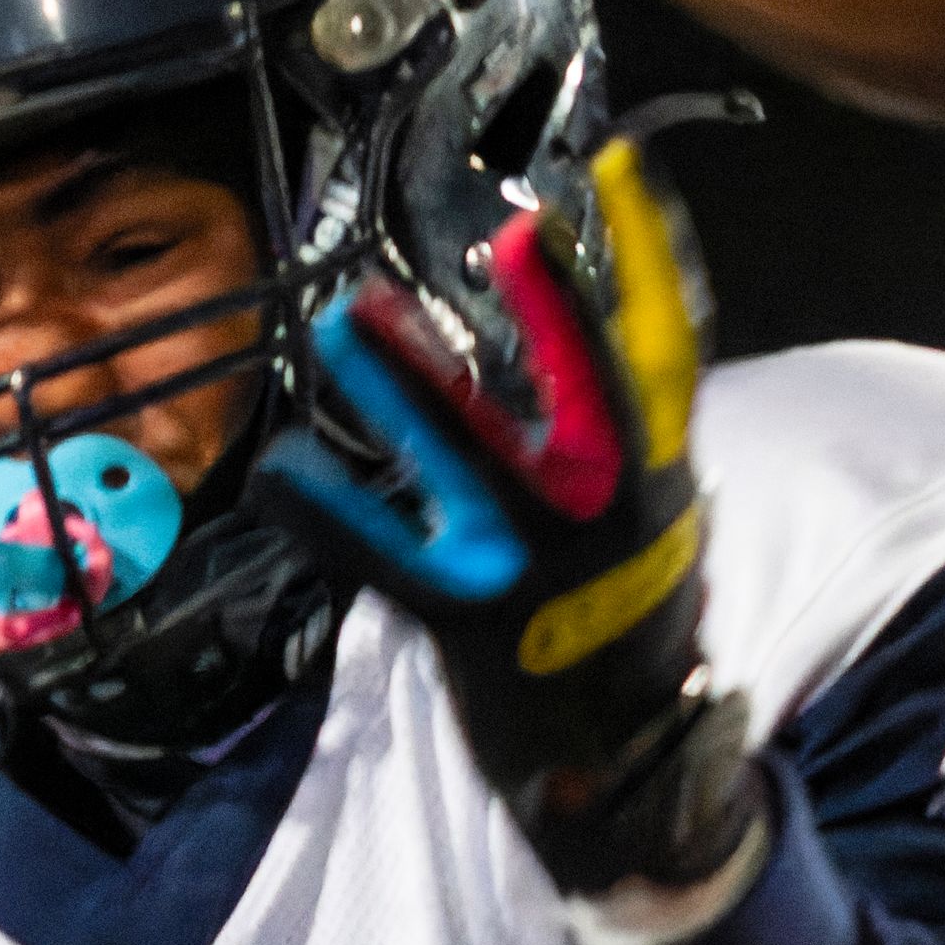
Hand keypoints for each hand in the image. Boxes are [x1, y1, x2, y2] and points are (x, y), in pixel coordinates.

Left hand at [254, 139, 753, 893]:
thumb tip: (579, 353)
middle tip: (518, 235)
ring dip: (404, 385)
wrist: (629, 775)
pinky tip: (277, 469)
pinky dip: (328, 515)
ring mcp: (541, 569)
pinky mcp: (470, 620)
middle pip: (590, 396)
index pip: (668, 350)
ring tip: (344, 314)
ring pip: (469, 459)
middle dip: (558, 315)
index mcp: (661, 480)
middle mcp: (609, 514)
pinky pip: (387, 559)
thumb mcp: (657, 535)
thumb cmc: (630, 639)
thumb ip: (618, 449)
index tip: (615, 169)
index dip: (650, 255)